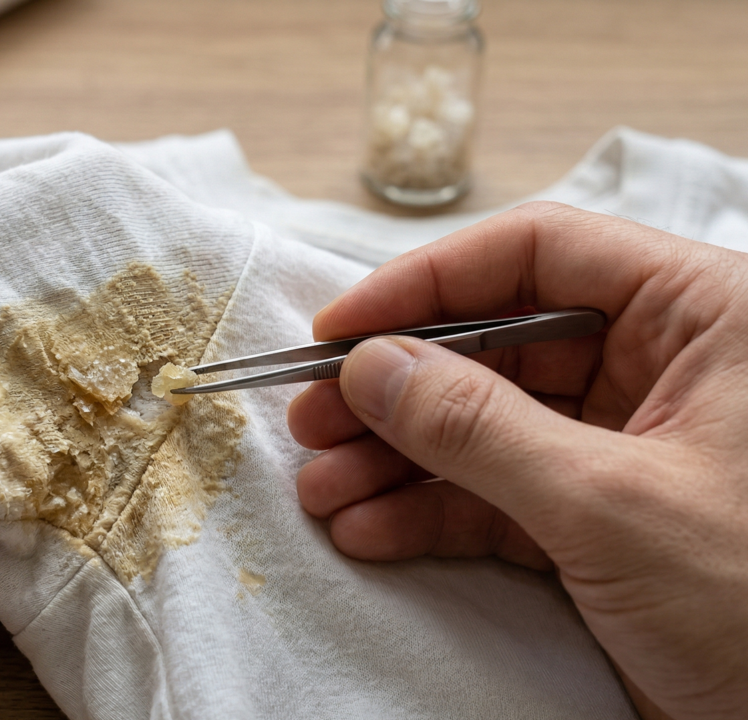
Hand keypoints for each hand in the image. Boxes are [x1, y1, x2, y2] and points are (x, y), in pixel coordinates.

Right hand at [287, 202, 747, 719]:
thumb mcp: (611, 505)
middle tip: (312, 421)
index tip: (339, 331)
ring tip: (323, 490)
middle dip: (398, 391)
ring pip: (490, 426)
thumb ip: (480, 428)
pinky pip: (503, 496)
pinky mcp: (607, 520)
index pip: (539, 255)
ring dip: (399, 460)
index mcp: (703, 315)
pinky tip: (370, 531)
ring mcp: (631, 446)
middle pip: (498, 345)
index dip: (426, 285)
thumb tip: (370, 367)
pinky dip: (433, 515)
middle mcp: (666, 366)